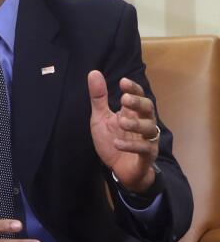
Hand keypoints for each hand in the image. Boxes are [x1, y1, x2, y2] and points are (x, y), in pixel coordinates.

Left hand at [88, 70, 159, 192]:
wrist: (119, 169)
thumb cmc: (112, 140)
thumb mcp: (101, 118)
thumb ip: (99, 98)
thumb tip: (93, 72)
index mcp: (132, 113)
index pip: (138, 96)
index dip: (133, 89)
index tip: (123, 82)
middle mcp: (143, 123)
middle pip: (148, 109)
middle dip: (138, 103)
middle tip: (125, 99)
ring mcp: (147, 139)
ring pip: (149, 128)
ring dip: (135, 124)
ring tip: (121, 122)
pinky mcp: (147, 155)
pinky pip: (143, 149)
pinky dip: (131, 145)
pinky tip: (117, 143)